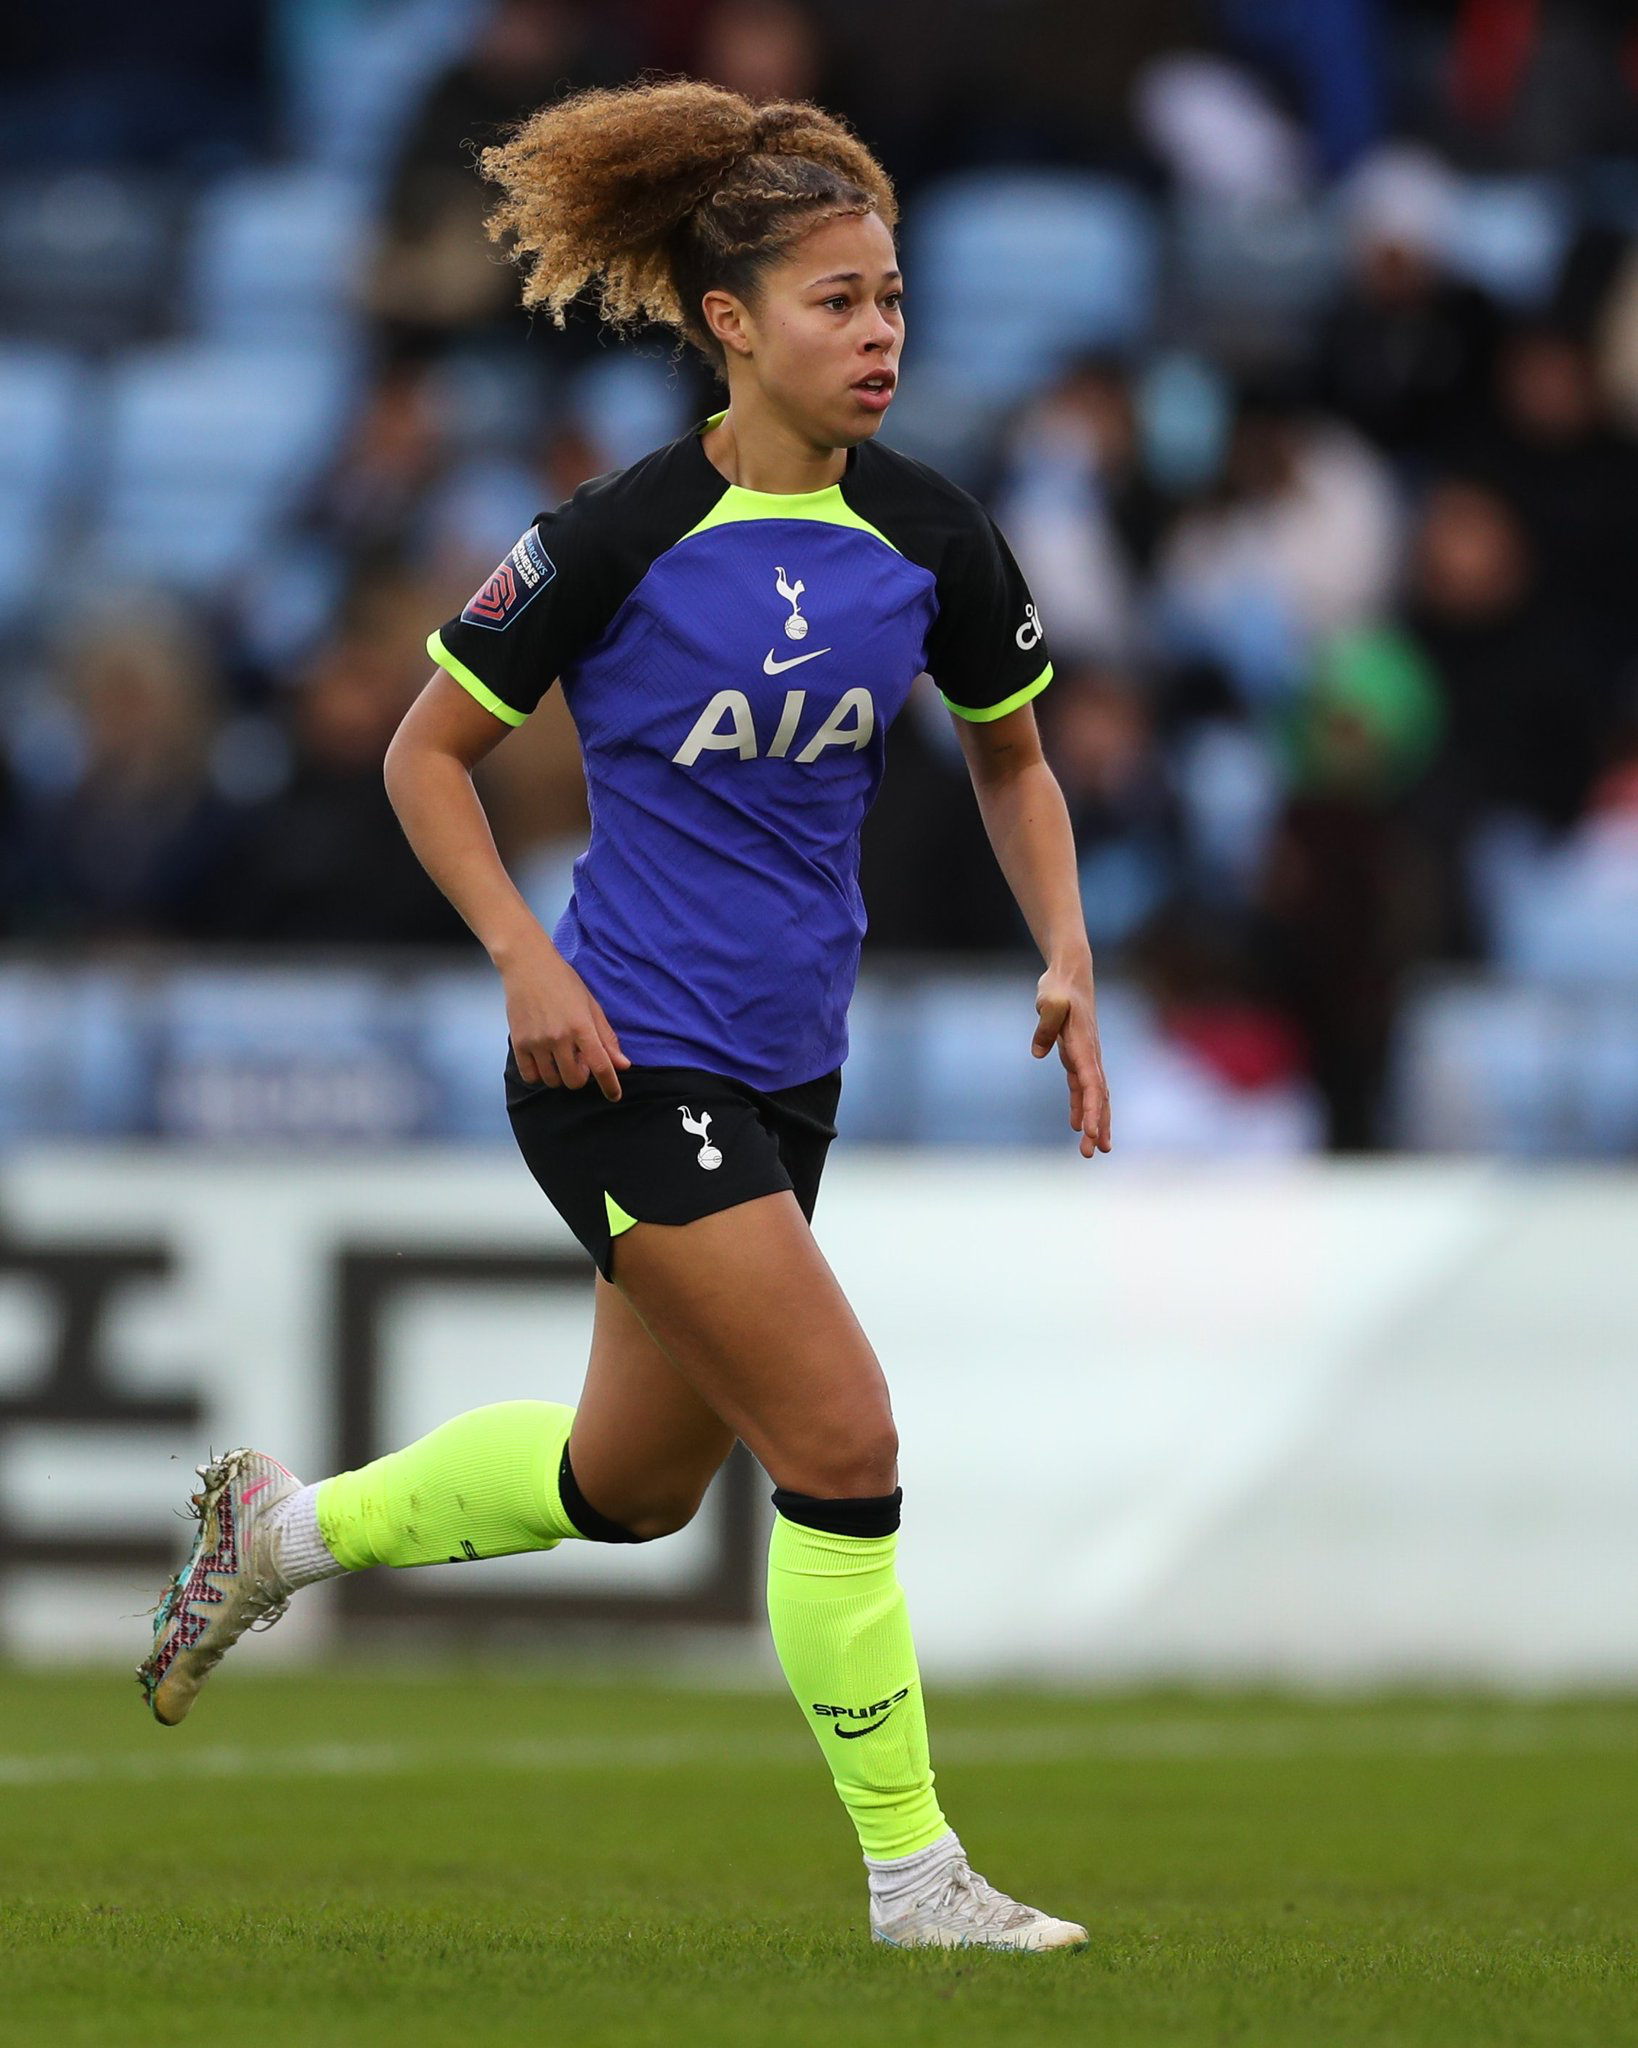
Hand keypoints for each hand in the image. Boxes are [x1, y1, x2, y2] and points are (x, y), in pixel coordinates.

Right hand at [499, 933, 629, 1100]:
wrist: (527, 964)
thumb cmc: (563, 981)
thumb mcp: (591, 1005)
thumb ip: (606, 1037)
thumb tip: (623, 1065)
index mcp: (582, 1026)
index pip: (601, 1066)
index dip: (610, 1085)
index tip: (614, 1096)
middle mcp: (559, 1037)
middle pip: (574, 1080)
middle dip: (580, 1077)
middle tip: (578, 1060)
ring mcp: (537, 1041)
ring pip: (552, 1080)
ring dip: (560, 1076)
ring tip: (559, 1057)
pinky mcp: (518, 1042)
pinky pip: (530, 1075)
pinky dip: (539, 1074)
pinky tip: (543, 1060)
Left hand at [1032, 963, 1110, 1158]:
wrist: (1070, 976)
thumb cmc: (1058, 988)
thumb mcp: (1048, 1002)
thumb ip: (1044, 1025)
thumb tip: (1039, 1053)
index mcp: (1083, 1046)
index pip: (1091, 1084)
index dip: (1092, 1109)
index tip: (1090, 1133)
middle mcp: (1089, 1056)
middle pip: (1098, 1096)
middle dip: (1099, 1126)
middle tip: (1095, 1153)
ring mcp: (1085, 1058)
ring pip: (1094, 1096)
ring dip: (1096, 1122)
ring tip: (1094, 1151)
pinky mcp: (1076, 1057)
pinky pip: (1082, 1088)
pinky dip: (1081, 1107)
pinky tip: (1078, 1126)